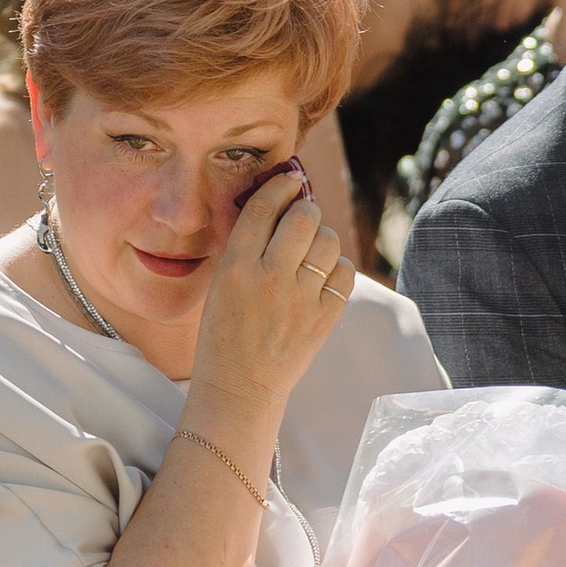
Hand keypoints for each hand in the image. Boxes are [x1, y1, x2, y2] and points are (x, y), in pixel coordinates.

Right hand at [188, 163, 354, 427]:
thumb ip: (244, 249)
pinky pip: (345, 272)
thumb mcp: (220, 286)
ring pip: (328, 241)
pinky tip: (325, 274)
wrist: (240, 387)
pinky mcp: (324, 318)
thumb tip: (275, 207)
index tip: (290, 179)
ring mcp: (300, 299)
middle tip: (304, 216)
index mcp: (235, 269)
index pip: (262, 209)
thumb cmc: (224, 335)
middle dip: (306, 209)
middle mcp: (269, 279)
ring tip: (314, 248)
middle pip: (302, 218)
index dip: (279, 186)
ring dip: (323, 237)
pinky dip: (338, 266)